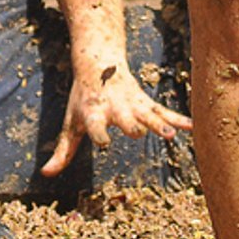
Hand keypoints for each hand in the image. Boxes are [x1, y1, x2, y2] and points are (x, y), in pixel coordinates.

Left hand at [40, 44, 191, 176]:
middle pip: (125, 119)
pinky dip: (178, 119)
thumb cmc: (83, 100)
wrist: (98, 63)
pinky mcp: (146, 102)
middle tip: (137, 132)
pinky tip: (192, 127)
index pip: (96, 126)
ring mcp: (133, 104)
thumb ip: (62, 151)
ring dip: (159, 124)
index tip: (103, 143)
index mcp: (94, 113)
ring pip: (148, 114)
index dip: (99, 134)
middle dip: (131, 125)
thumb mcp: (70, 122)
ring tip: (170, 136)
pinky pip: (164, 111)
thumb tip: (45, 174)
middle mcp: (116, 109)